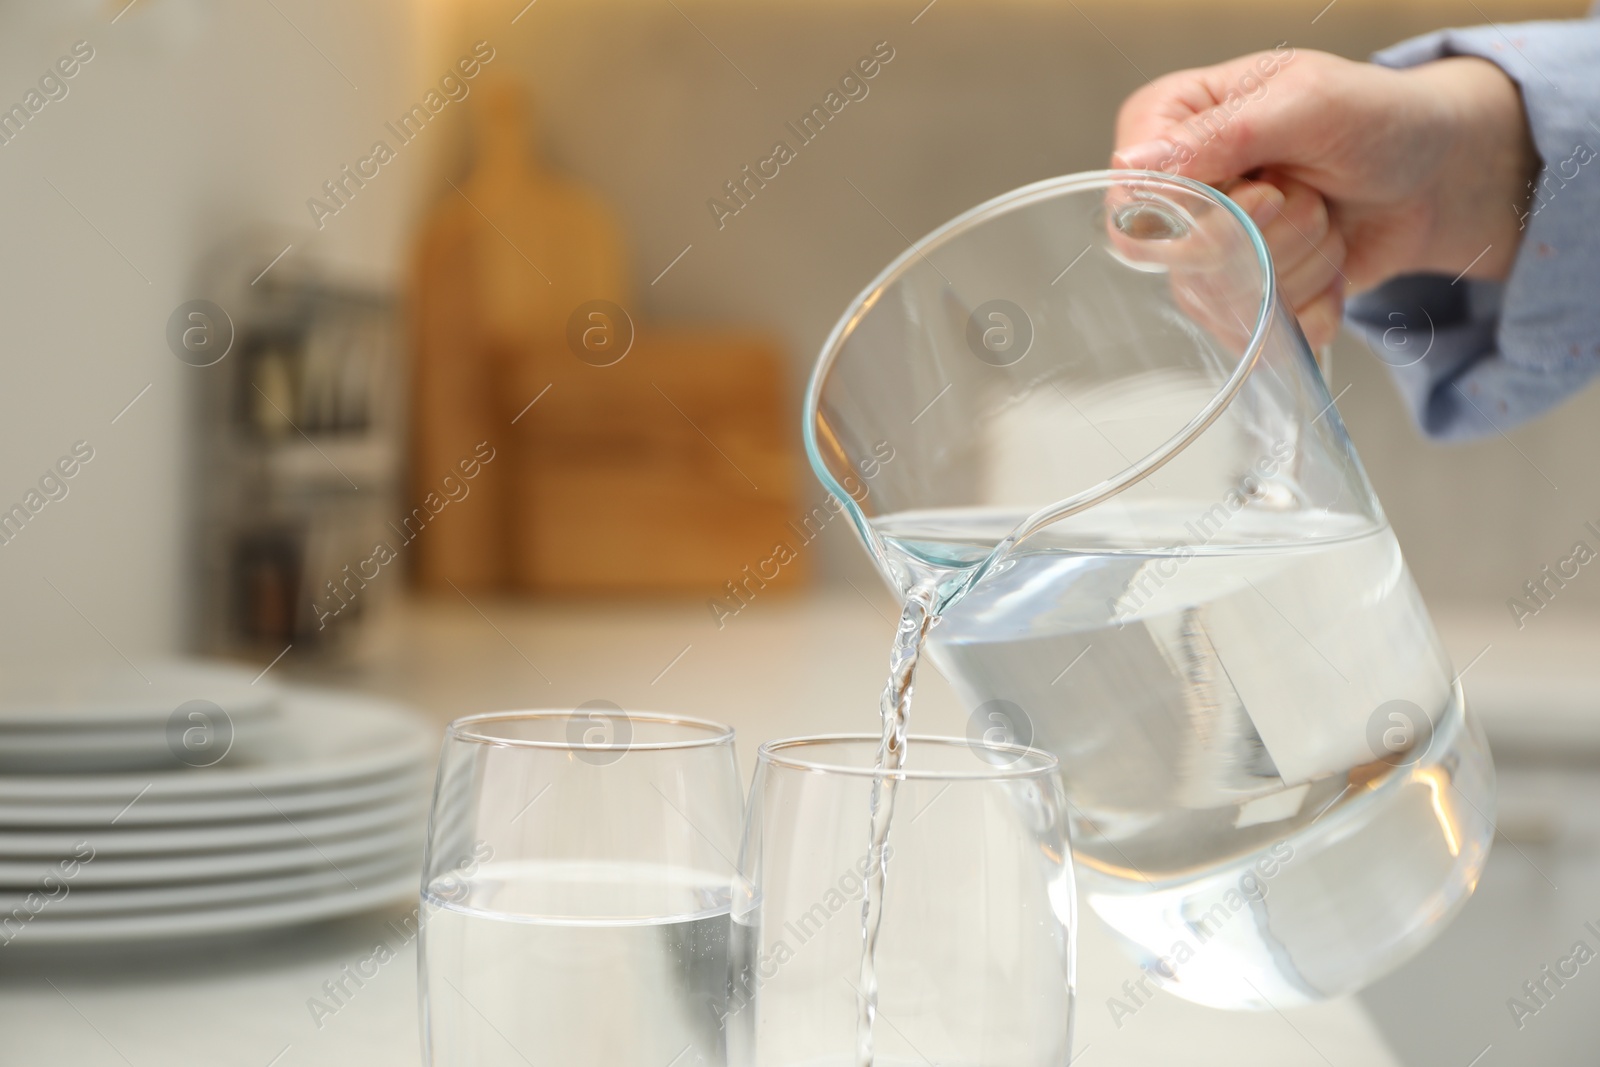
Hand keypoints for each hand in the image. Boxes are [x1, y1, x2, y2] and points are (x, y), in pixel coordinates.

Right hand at [1112, 48, 1538, 348]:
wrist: (1434, 177)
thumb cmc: (1376, 119)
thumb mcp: (1309, 102)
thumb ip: (1224, 133)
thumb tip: (1131, 167)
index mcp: (1167, 123)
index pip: (1134, 201)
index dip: (1201, 215)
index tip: (1267, 192)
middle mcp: (1174, 192)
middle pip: (1183, 260)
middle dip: (1271, 236)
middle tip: (1310, 194)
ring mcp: (1202, 250)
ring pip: (1226, 298)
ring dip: (1302, 264)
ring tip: (1326, 219)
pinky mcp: (1236, 298)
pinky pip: (1257, 332)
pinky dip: (1313, 303)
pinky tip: (1330, 265)